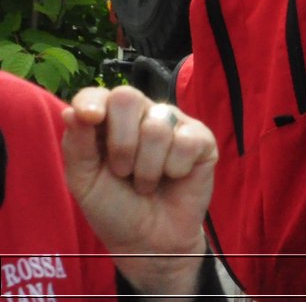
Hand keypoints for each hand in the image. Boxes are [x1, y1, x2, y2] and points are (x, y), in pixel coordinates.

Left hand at [61, 85, 214, 296]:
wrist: (149, 241)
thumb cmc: (114, 209)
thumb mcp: (85, 183)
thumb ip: (77, 147)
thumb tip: (72, 111)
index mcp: (109, 123)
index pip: (98, 94)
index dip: (93, 101)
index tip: (89, 117)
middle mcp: (142, 117)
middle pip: (128, 98)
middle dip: (121, 143)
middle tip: (122, 172)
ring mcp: (174, 125)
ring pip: (157, 126)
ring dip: (147, 168)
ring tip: (147, 184)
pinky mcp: (202, 140)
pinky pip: (186, 142)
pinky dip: (175, 169)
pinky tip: (174, 177)